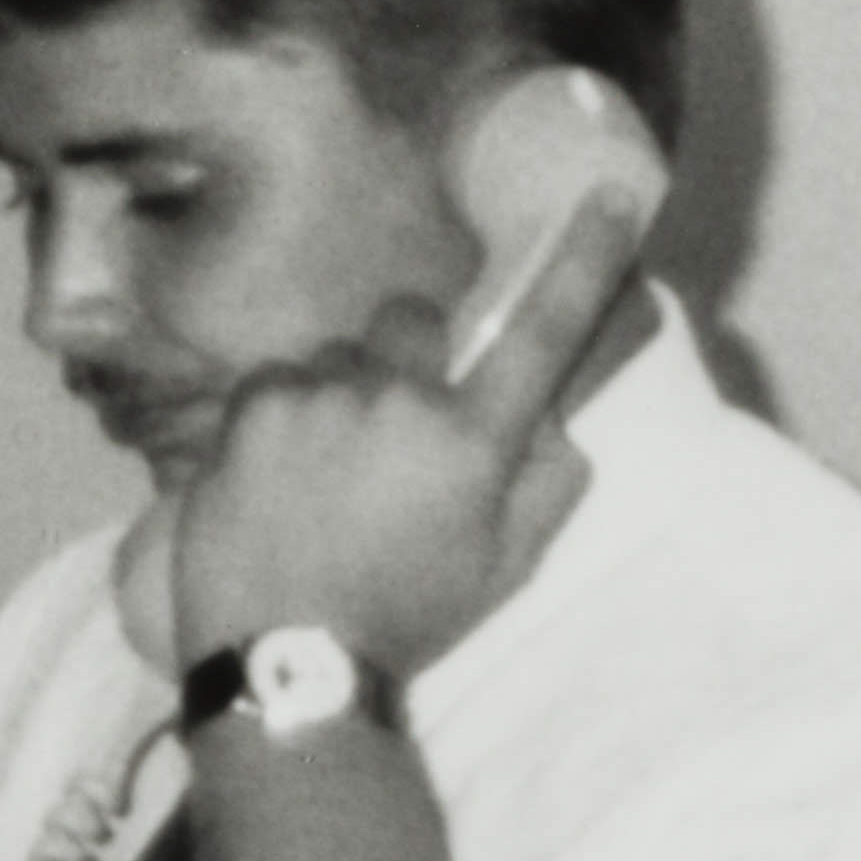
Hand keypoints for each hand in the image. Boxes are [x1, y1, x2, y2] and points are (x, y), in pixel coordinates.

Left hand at [131, 185, 652, 678]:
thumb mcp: (507, 566)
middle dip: (410, 360)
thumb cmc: (407, 618)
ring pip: (339, 360)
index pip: (540, 332)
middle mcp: (396, 400)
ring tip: (324, 479)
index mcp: (471, 441)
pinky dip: (284, 418)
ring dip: (340, 398)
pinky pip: (280, 382)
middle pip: (413, 323)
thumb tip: (550, 413)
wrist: (285, 665)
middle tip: (393, 436)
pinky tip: (281, 480)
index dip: (582, 261)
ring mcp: (316, 397)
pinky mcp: (249, 407)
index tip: (611, 194)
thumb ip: (548, 480)